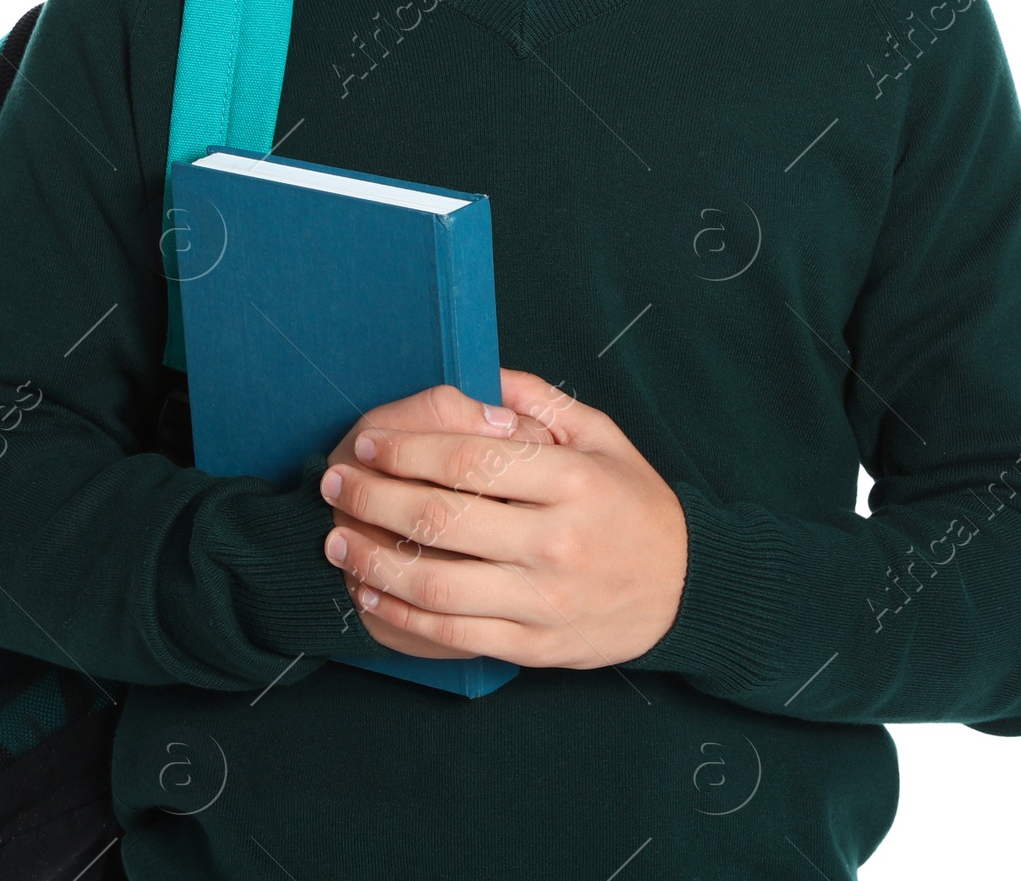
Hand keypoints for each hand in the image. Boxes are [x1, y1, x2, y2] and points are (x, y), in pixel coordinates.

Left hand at [320, 369, 688, 668]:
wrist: (685, 589)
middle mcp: (556, 541)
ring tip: (337, 538)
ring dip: (374, 560)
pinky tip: (370, 589)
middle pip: (442, 519)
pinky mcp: (535, 645)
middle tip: (334, 481)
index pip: (471, 459)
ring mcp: (544, 599)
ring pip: (437, 583)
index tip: (368, 441)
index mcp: (573, 481)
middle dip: (373, 498)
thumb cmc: (634, 501)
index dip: (408, 448)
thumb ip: (539, 400)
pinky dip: (401, 613)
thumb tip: (480, 374)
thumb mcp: (601, 435)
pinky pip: (454, 632)